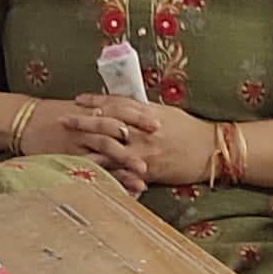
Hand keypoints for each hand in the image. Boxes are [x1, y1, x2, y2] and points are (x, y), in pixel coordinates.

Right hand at [20, 98, 149, 185]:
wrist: (25, 121)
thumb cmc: (55, 114)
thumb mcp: (80, 108)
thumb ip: (103, 112)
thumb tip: (127, 117)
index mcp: (91, 110)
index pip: (120, 109)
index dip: (139, 115)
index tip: (159, 122)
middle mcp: (86, 124)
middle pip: (116, 127)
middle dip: (138, 135)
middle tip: (159, 142)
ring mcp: (77, 141)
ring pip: (105, 149)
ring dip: (125, 160)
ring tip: (143, 172)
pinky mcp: (68, 156)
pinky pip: (89, 168)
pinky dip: (106, 177)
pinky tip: (119, 187)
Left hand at [74, 93, 217, 185]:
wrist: (210, 151)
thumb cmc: (189, 130)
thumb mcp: (166, 113)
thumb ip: (143, 111)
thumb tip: (123, 106)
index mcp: (148, 113)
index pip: (116, 103)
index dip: (95, 101)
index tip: (78, 100)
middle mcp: (143, 131)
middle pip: (107, 124)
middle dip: (83, 122)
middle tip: (62, 120)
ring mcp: (144, 151)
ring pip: (110, 149)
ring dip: (87, 148)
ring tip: (67, 148)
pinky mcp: (148, 171)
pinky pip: (122, 172)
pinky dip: (106, 172)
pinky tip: (89, 173)